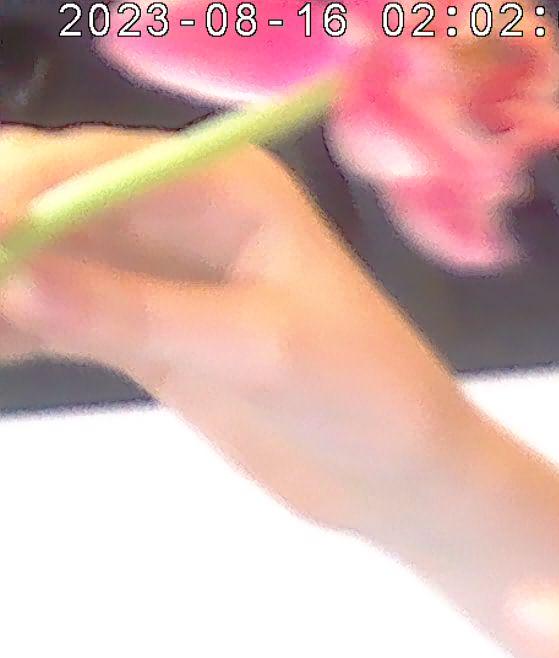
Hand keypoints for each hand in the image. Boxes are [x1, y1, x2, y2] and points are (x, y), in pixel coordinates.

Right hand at [0, 131, 467, 531]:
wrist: (408, 479)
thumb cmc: (368, 399)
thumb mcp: (262, 353)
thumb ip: (142, 316)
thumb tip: (17, 285)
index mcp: (222, 186)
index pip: (90, 166)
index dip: (17, 191)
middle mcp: (177, 211)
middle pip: (46, 197)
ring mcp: (152, 271)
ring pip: (39, 256)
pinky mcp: (139, 330)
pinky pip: (52, 314)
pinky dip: (13, 327)